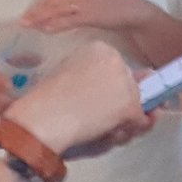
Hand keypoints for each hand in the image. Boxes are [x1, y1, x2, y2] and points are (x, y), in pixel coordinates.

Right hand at [9, 38, 151, 157]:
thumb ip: (95, 79)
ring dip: (121, 121)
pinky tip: (105, 132)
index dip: (109, 91)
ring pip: (137, 106)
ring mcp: (125, 82)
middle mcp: (116, 59)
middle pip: (131, 88)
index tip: (92, 101)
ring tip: (95, 127)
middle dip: (119, 106)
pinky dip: (126, 132)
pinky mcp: (130, 104)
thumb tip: (127, 89)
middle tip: (95, 117)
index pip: (119, 71)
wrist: (42, 118)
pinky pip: (140, 122)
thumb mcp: (70, 77)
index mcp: (99, 48)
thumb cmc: (47, 103)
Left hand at [18, 0, 157, 36]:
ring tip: (28, 25)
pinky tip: (46, 30)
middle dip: (35, 9)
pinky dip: (56, 26)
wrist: (131, 10)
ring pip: (57, 10)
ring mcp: (84, 3)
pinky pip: (68, 22)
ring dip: (41, 18)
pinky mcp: (90, 17)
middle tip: (21, 18)